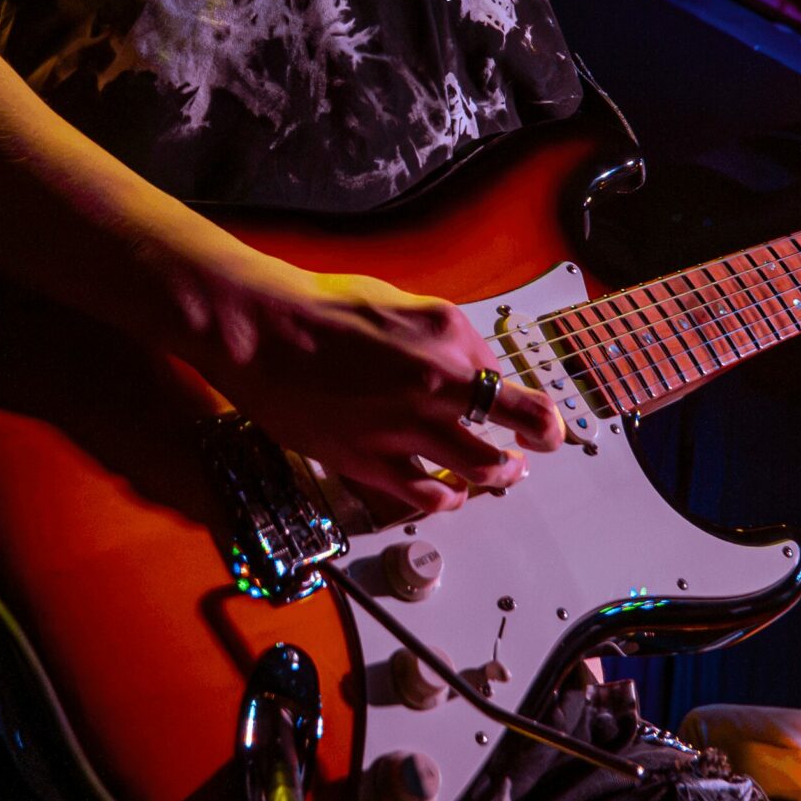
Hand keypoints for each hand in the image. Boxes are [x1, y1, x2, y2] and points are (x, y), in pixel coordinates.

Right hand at [179, 253, 566, 515]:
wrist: (260, 331)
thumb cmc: (319, 308)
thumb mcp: (398, 301)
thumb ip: (440, 337)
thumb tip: (467, 365)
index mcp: (448, 333)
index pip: (507, 376)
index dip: (521, 397)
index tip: (532, 412)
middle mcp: (439, 381)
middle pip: (519, 420)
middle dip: (540, 437)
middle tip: (539, 446)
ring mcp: (408, 426)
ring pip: (483, 467)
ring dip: (501, 473)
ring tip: (504, 475)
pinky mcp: (372, 461)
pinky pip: (430, 495)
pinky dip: (448, 499)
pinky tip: (448, 496)